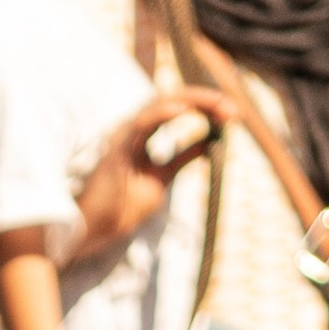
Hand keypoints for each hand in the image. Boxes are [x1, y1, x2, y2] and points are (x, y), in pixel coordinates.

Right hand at [76, 88, 227, 244]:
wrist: (96, 229)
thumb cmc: (121, 206)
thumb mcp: (162, 178)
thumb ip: (183, 157)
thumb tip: (209, 143)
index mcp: (143, 133)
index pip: (177, 108)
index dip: (206, 108)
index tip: (232, 115)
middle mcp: (133, 128)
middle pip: (173, 100)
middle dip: (205, 101)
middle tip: (233, 108)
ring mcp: (124, 134)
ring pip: (160, 103)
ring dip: (192, 101)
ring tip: (218, 105)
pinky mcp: (117, 147)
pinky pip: (142, 122)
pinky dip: (163, 113)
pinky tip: (185, 110)